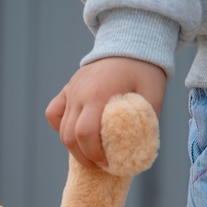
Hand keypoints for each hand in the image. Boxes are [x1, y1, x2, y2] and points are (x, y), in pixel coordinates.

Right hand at [45, 57, 166, 168]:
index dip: (94, 155)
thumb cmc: (144, 70)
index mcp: (99, 95)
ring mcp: (71, 91)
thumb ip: (146, 122)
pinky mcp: (67, 90)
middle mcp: (79, 94)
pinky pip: (54, 113)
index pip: (85, 134)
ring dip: (74, 148)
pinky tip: (75, 135)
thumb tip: (140, 150)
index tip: (108, 164)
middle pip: (70, 137)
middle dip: (84, 157)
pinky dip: (60, 128)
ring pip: (62, 129)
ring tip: (91, 156)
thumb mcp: (152, 95)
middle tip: (100, 166)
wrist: (130, 41)